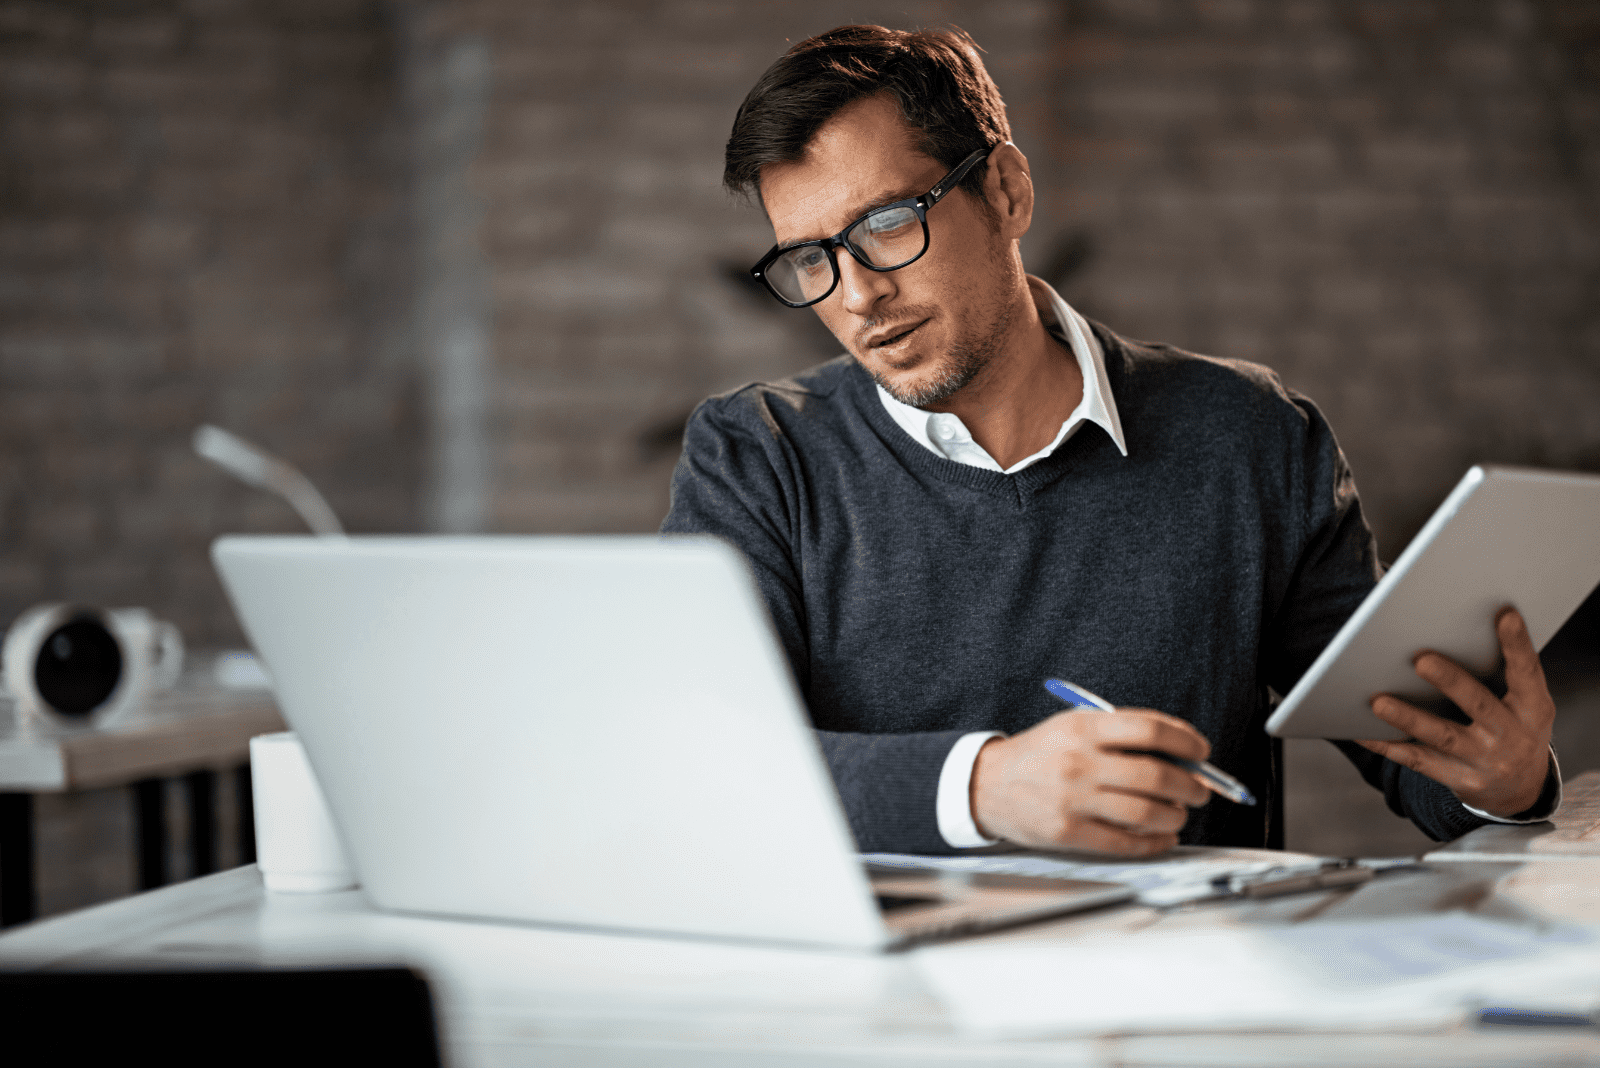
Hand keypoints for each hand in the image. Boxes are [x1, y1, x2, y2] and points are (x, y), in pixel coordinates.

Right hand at [970, 708, 1212, 855]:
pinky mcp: (1068, 832)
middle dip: (1191, 786)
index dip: (1187, 741)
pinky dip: (1155, 843)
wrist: (987, 784)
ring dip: (1175, 816)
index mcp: (1084, 728)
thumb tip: (1181, 755)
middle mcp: (1079, 762)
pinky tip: (1162, 837)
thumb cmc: (1039, 754)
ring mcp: (1073, 799)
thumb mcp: (1073, 727)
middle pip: (1156, 775)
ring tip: (1178, 813)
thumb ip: (1122, 735)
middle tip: (1200, 790)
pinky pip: (1125, 843)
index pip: (1150, 731)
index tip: (1201, 752)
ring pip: (1146, 813)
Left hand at [1355, 607, 1554, 817]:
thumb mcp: (1524, 704)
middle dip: (1451, 682)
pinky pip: (1418, 760)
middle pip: (1478, 704)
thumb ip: (1502, 674)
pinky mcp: (1461, 779)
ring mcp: (1486, 760)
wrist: (1521, 789)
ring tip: (1378, 702)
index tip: (1505, 615)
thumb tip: (1455, 629)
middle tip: (1421, 659)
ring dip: (1409, 719)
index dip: (1518, 645)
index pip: (1527, 672)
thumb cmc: (1514, 728)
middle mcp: (1512, 735)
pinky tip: (1360, 732)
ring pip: (1443, 737)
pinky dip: (1387, 745)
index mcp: (1533, 708)